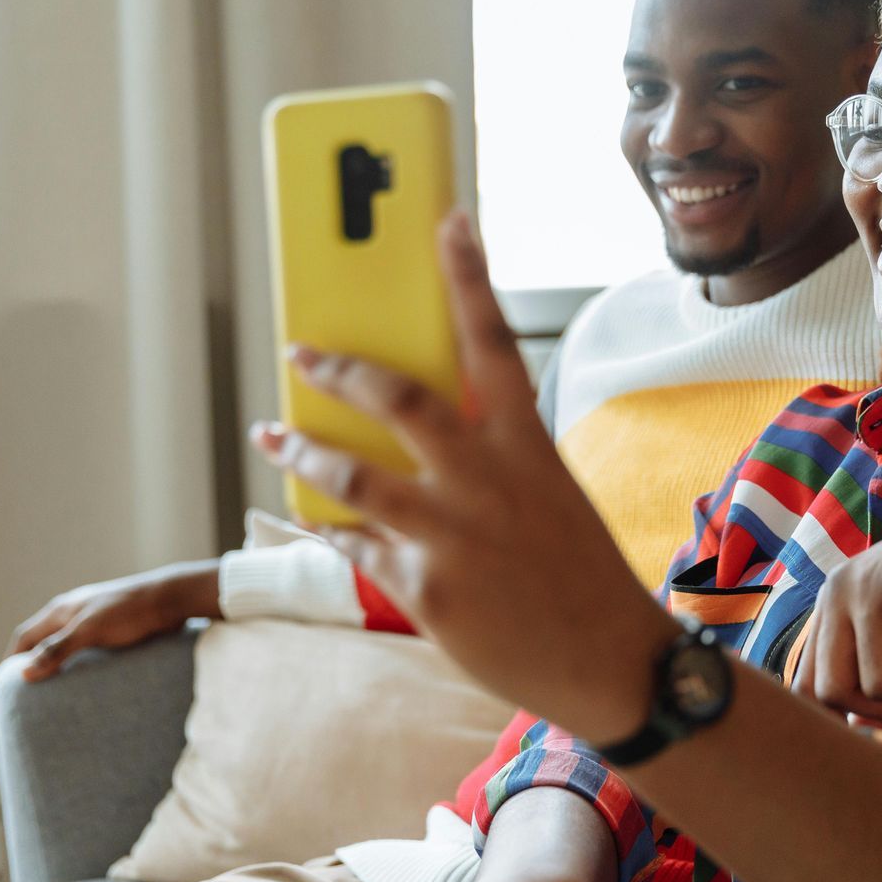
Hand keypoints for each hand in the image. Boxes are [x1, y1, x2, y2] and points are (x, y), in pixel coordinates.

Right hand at [4, 561, 219, 681]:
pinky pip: (88, 647)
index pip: (25, 637)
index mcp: (61, 610)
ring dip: (59, 663)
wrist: (172, 598)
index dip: (13, 660)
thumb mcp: (90, 631)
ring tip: (57, 692)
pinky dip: (81, 662)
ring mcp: (94, 617)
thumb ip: (59, 649)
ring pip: (67, 643)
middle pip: (43, 640)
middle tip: (29, 693)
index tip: (6, 686)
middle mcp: (74, 611)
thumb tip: (25, 674)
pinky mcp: (115, 626)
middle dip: (34, 663)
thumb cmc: (130, 612)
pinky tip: (89, 679)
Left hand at [253, 212, 672, 737]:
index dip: (468, 275)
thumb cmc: (577, 574)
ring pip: (352, 475)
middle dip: (338, 368)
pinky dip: (335, 530)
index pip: (493, 340)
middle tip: (301, 352)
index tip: (447, 219)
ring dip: (300, 452)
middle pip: (398, 398)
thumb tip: (416, 428)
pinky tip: (319, 521)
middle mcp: (488, 480)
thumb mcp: (548, 494)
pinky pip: (359, 545)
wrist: (609, 663)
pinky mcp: (426, 591)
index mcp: (528, 445)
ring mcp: (453, 536)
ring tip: (271, 436)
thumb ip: (490, 456)